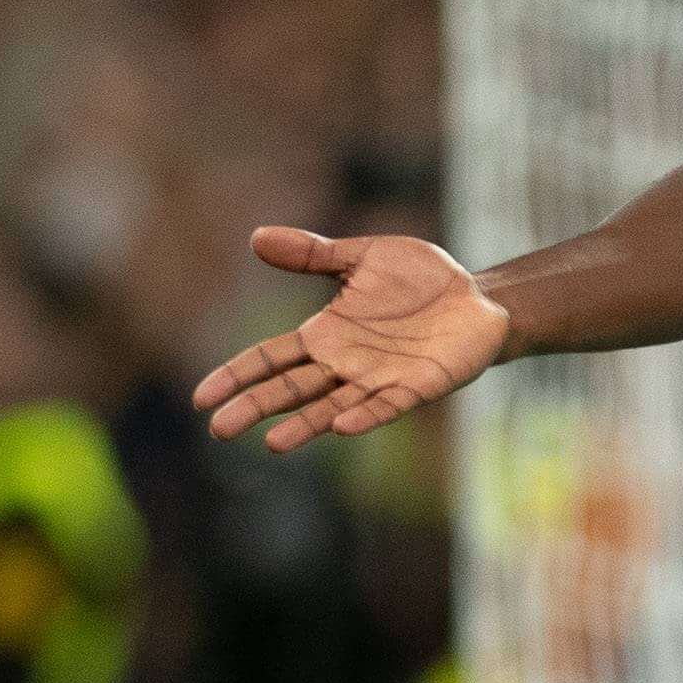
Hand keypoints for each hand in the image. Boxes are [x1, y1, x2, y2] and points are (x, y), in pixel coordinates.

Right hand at [193, 226, 511, 451]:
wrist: (480, 297)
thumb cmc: (421, 280)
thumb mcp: (363, 256)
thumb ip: (313, 254)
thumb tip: (256, 238)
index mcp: (326, 335)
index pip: (269, 358)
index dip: (236, 375)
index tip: (202, 398)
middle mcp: (345, 364)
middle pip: (290, 389)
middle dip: (255, 407)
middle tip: (219, 430)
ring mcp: (380, 378)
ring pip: (331, 407)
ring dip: (304, 425)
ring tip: (273, 444)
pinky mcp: (417, 386)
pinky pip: (386, 405)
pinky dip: (364, 415)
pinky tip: (342, 427)